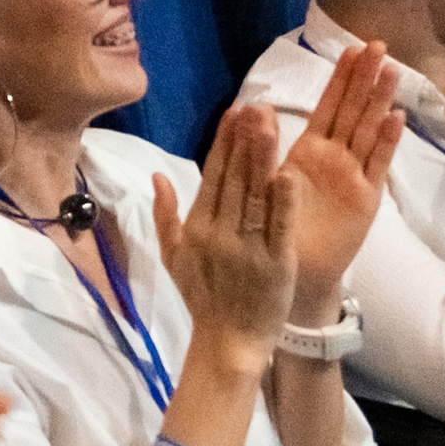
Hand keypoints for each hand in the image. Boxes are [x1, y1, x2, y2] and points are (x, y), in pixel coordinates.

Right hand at [153, 103, 300, 367]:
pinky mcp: (276, 264)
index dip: (223, 142)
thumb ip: (166, 214)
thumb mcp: (174, 256)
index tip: (234, 111)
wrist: (228, 341)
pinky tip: (287, 173)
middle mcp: (220, 234)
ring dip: (263, 158)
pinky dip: (284, 202)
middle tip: (256, 104)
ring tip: (270, 123)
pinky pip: (279, 228)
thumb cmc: (203, 296)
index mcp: (197, 228)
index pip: (211, 176)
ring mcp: (248, 248)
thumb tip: (157, 176)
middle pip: (234, 179)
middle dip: (245, 139)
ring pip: (255, 195)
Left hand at [274, 41, 404, 318]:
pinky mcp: (364, 199)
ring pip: (368, 131)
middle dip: (364, 79)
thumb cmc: (274, 228)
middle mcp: (334, 159)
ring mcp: (353, 177)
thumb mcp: (263, 182)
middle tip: (377, 45)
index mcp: (308, 152)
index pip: (327, 106)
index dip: (339, 78)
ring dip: (378, 101)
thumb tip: (252, 107)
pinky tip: (395, 116)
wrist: (288, 274)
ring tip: (391, 69)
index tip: (350, 48)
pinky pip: (376, 166)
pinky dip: (385, 141)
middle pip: (352, 111)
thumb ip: (260, 149)